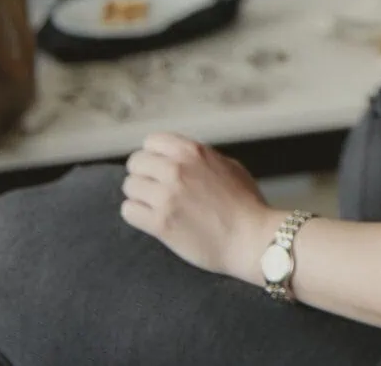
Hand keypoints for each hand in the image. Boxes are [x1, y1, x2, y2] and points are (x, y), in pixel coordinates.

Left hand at [120, 133, 282, 283]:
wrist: (252, 238)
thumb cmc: (246, 204)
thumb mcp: (228, 166)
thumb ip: (200, 159)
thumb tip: (178, 159)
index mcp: (192, 151)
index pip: (151, 142)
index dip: (154, 156)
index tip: (159, 169)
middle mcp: (176, 169)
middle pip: (136, 163)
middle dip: (143, 176)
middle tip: (154, 191)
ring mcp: (167, 196)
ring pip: (130, 187)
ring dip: (140, 197)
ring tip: (154, 207)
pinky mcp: (160, 223)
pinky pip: (129, 211)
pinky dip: (137, 215)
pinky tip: (151, 220)